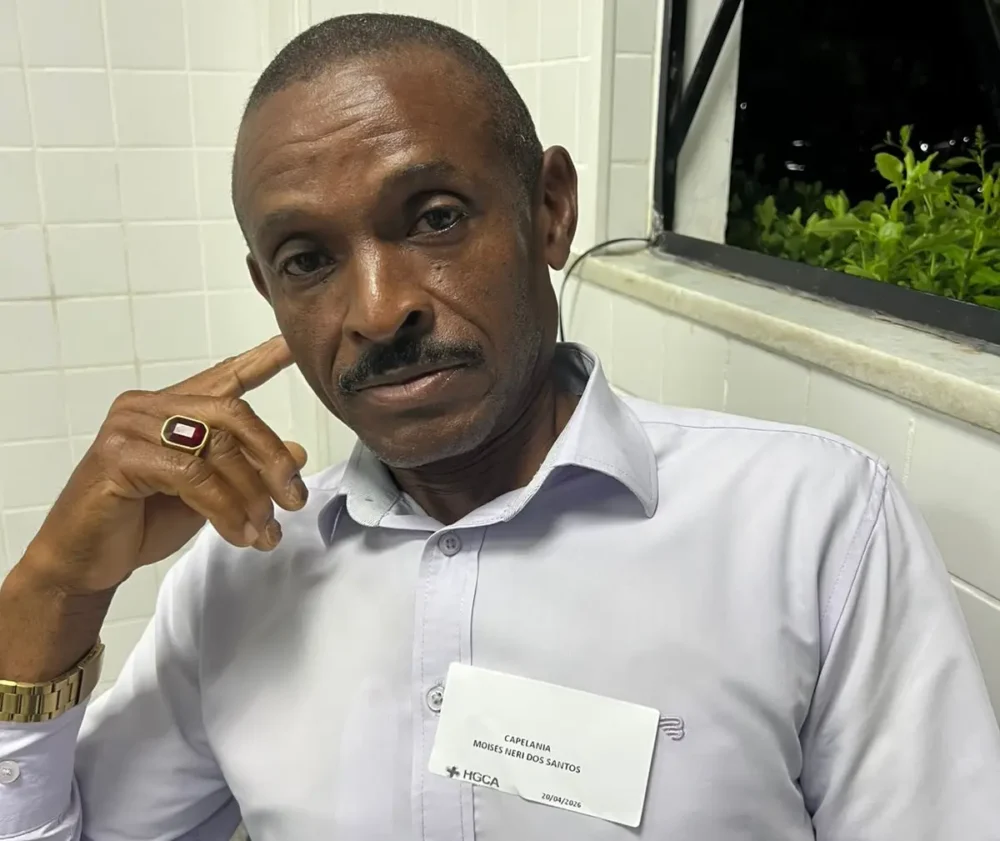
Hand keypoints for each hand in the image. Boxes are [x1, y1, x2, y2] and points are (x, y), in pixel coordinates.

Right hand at [22, 336, 307, 596]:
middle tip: (294, 498)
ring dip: (251, 495)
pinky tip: (237, 532)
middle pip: (233, 414)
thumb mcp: (210, 493)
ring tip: (264, 530)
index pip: (224, 377)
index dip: (260, 360)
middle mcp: (148, 407)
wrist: (85, 562)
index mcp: (171, 407)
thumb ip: (246, 467)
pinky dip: (224, 508)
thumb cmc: (140, 523)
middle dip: (272, 459)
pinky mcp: (118, 456)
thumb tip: (297, 452)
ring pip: (217, 447)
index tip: (291, 344)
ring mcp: (130, 428)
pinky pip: (191, 475)